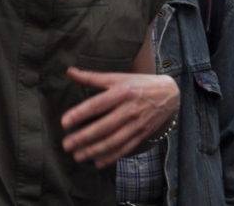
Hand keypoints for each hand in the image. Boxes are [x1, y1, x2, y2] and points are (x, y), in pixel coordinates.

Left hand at [60, 67, 179, 167]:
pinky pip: (125, 149)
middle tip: (66, 145)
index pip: (97, 105)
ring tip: (77, 156)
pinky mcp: (142, 135)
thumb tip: (69, 71)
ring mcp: (137, 125)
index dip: (80, 114)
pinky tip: (97, 162)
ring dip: (94, 151)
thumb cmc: (138, 84)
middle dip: (84, 138)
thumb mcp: (117, 77)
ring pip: (114, 141)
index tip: (64, 122)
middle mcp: (130, 110)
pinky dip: (111, 157)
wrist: (170, 95)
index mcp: (121, 92)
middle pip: (104, 127)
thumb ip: (92, 77)